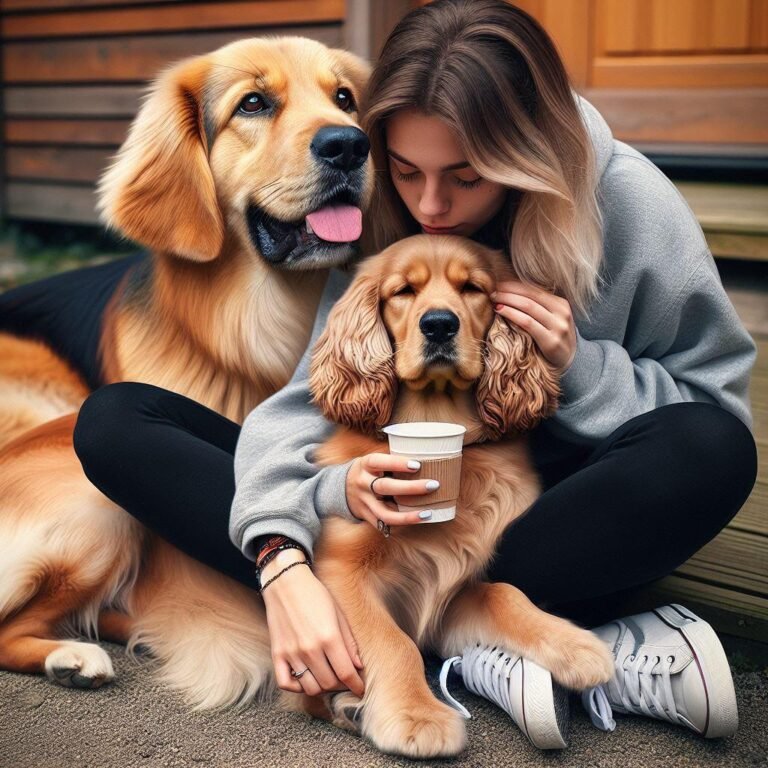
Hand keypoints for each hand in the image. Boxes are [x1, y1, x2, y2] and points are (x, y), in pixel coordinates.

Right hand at [260, 549, 365, 696]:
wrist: (285, 581)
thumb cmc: (315, 594)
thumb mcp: (338, 613)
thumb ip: (349, 642)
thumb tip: (358, 666)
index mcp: (329, 637)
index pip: (346, 674)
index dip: (356, 685)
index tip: (360, 688)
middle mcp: (310, 648)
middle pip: (329, 683)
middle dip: (341, 685)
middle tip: (344, 678)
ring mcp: (291, 653)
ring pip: (310, 688)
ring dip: (322, 687)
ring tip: (328, 677)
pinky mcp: (277, 653)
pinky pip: (286, 684)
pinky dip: (298, 686)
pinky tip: (306, 677)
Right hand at [347, 452, 439, 527]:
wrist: (339, 488)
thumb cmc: (367, 471)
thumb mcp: (372, 461)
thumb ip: (391, 461)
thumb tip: (425, 458)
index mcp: (365, 465)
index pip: (380, 461)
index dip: (398, 463)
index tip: (418, 465)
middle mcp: (362, 483)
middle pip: (386, 487)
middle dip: (411, 487)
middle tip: (434, 485)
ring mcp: (363, 502)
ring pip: (384, 513)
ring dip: (407, 516)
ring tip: (427, 514)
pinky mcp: (366, 516)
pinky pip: (383, 524)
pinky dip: (401, 524)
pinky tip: (417, 521)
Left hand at [491, 280, 576, 371]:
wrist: (569, 363)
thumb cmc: (554, 339)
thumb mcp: (551, 320)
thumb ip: (538, 307)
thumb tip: (511, 292)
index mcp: (562, 304)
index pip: (534, 289)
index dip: (515, 285)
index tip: (498, 283)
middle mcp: (562, 313)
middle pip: (530, 296)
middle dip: (509, 291)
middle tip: (493, 291)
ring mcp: (558, 327)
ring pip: (528, 307)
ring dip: (508, 301)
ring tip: (494, 299)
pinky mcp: (551, 341)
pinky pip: (527, 323)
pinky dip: (512, 314)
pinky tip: (500, 311)